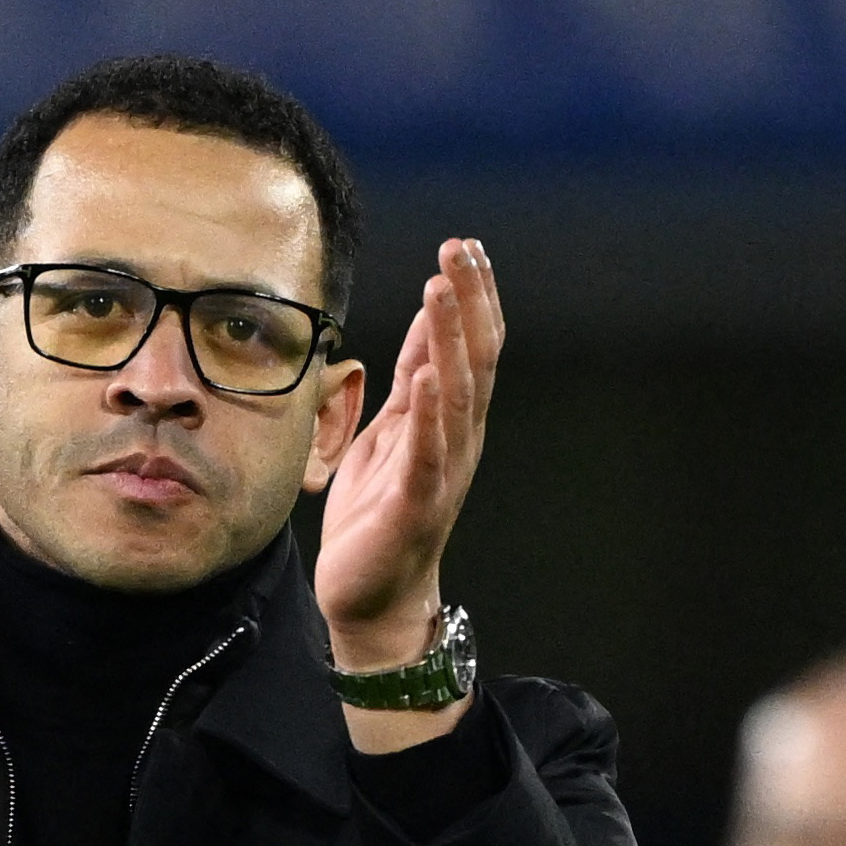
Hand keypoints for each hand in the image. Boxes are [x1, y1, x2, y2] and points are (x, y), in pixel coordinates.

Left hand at [316, 238, 501, 671]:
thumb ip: (411, 382)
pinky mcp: (416, 503)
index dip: (470, 296)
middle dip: (468, 301)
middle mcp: (457, 440)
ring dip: (449, 340)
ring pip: (456, 395)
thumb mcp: (391, 432)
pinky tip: (429, 376)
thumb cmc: (379, 515)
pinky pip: (428, 452)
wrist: (372, 597)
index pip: (469, 346)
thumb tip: (426, 327)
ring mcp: (441, 471)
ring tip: (441, 290)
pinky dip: (432, 412)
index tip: (463, 247)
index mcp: (449, 420)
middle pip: (473, 358)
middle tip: (460, 249)